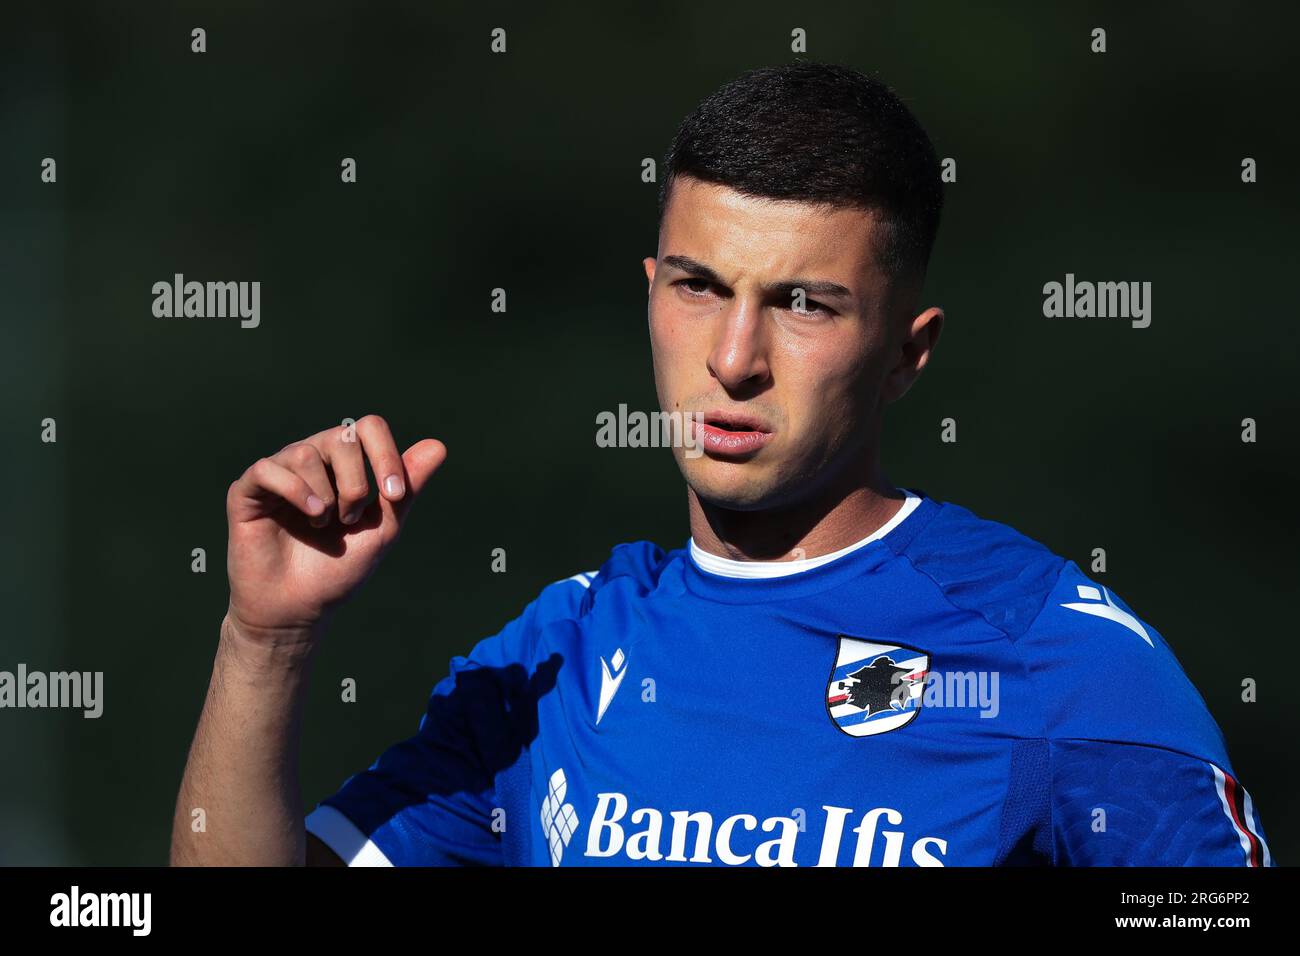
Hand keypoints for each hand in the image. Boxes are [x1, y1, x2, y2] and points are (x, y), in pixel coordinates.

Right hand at [224, 415, 445, 638]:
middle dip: (357, 482)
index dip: (386, 455)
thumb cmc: (338, 569)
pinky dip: (295, 490)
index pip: (368, 427)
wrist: (299, 609)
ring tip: (323, 524)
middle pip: (342, 435)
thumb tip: (438, 445)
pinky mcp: (246, 491)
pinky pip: (269, 468)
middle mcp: (310, 460)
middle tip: (350, 519)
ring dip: (325, 495)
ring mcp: (278, 473)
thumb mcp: (383, 527)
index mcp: (343, 464)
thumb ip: (406, 487)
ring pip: (306, 452)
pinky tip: (310, 515)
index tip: (394, 495)